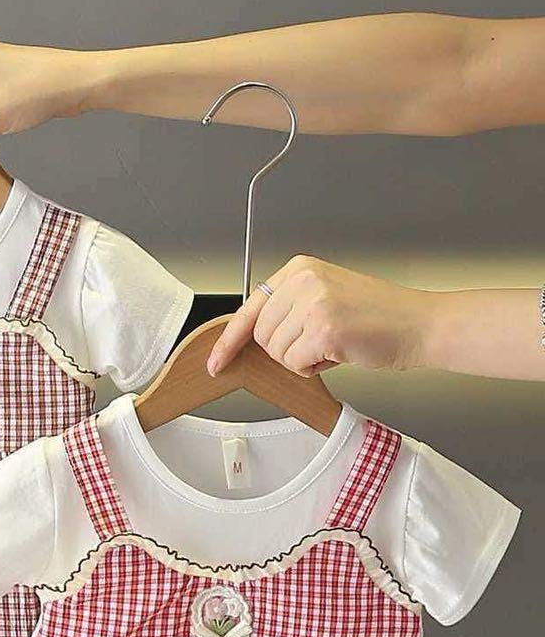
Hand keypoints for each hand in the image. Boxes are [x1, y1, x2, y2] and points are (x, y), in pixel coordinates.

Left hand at [208, 256, 437, 375]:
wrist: (420, 325)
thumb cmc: (378, 318)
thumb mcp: (326, 298)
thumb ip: (289, 309)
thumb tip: (251, 337)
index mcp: (300, 269)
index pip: (250, 308)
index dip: (230, 340)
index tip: (215, 361)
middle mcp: (304, 279)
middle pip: (262, 336)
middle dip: (287, 350)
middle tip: (322, 340)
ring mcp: (313, 302)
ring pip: (277, 353)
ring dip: (303, 359)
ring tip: (335, 342)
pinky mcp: (323, 327)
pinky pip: (295, 364)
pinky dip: (314, 368)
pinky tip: (340, 351)